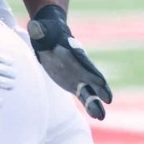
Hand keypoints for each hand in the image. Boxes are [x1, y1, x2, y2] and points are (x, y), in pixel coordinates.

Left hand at [27, 4, 112, 119]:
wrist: (50, 37)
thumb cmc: (46, 32)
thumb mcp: (42, 30)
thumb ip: (39, 30)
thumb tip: (34, 27)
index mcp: (73, 51)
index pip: (83, 62)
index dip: (91, 72)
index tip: (101, 81)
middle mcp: (80, 65)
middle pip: (92, 77)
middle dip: (100, 88)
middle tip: (109, 99)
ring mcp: (79, 75)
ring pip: (90, 90)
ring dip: (96, 102)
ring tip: (102, 116)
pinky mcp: (75, 83)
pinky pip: (85, 96)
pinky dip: (91, 105)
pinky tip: (98, 116)